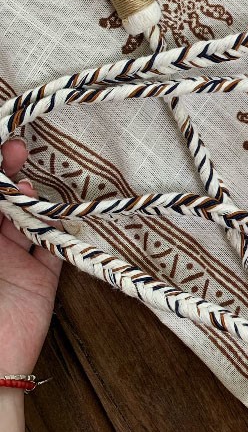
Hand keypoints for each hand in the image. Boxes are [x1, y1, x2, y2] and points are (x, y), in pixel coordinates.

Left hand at [0, 139, 61, 375]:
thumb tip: (0, 191)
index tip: (0, 151)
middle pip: (2, 203)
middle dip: (8, 174)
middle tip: (16, 151)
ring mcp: (15, 263)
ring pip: (28, 219)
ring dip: (29, 199)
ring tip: (25, 188)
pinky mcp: (41, 281)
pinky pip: (55, 249)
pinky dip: (58, 231)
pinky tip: (53, 215)